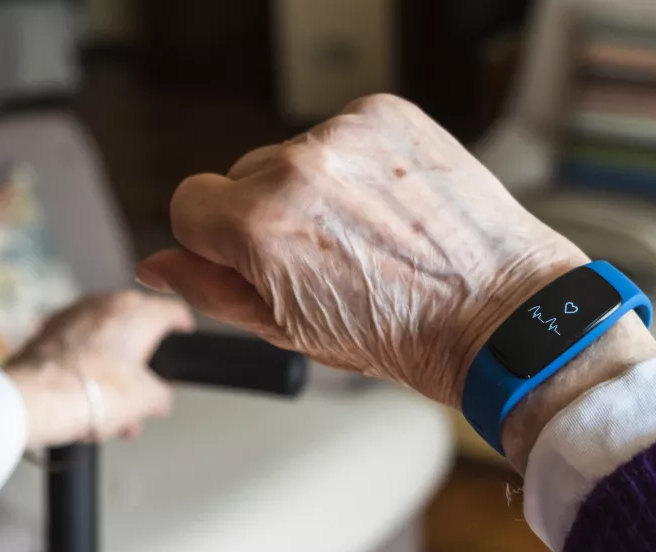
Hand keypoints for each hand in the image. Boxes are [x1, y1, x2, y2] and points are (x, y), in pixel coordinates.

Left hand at [4, 291, 193, 447]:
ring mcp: (73, 314)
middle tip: (145, 391)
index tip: (183, 343)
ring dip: (114, 367)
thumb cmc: (90, 394)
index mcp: (137, 312)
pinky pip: (79, 346)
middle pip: (138, 327)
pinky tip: (86, 396)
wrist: (31, 402)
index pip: (175, 311)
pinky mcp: (47, 331)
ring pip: (106, 338)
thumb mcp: (147, 401)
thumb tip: (160, 396)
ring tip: (113, 408)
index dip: (184, 332)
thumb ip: (163, 394)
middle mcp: (106, 303)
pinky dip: (87, 365)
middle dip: (144, 360)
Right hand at [137, 94, 655, 471]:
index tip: (250, 257)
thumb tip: (158, 265)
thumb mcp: (289, 330)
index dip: (215, 240)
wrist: (497, 311)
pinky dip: (355, 165)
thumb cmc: (404, 333)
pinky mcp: (387, 114)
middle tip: (323, 254)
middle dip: (267, 214)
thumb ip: (211, 289)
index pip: (188, 203)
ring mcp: (347, 134)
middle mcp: (298, 167)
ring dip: (314, 188)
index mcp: (261, 224)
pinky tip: (387, 206)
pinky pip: (341, 134)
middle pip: (242, 176)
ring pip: (293, 155)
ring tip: (365, 233)